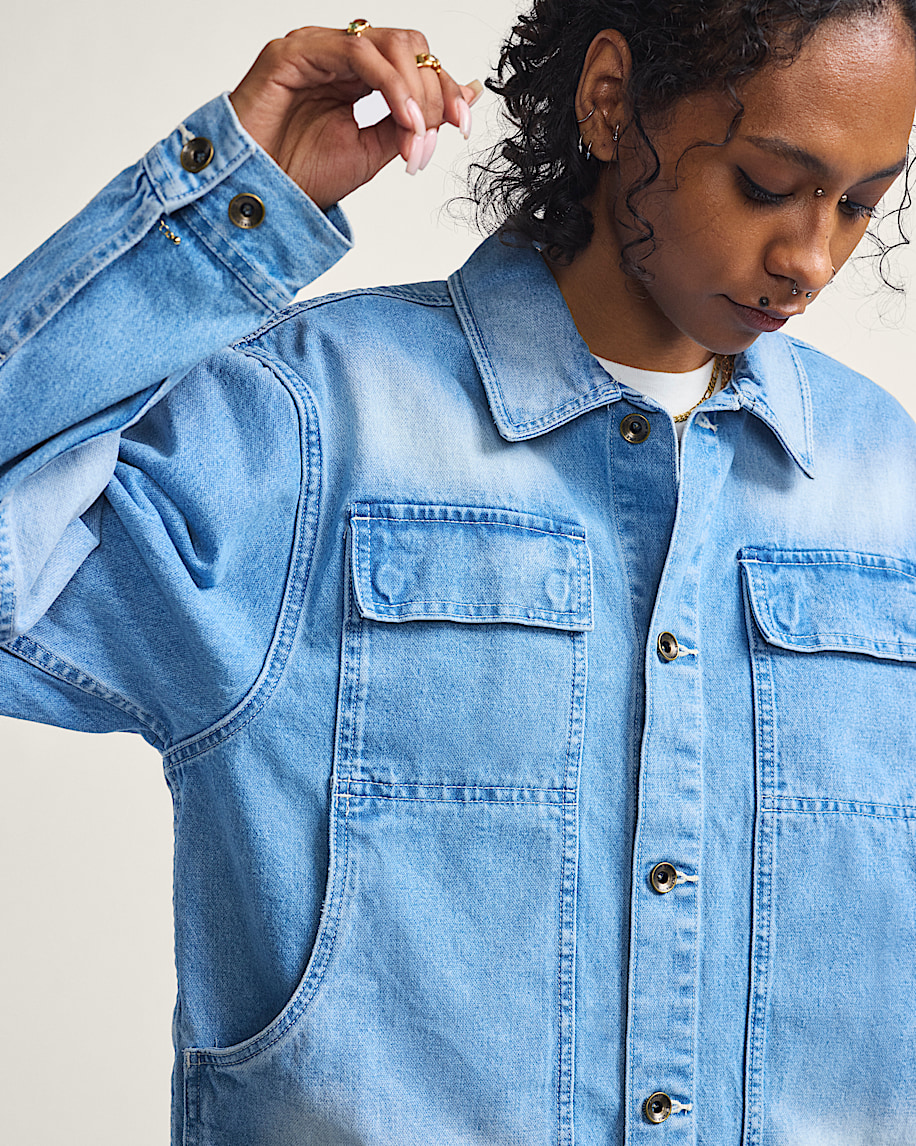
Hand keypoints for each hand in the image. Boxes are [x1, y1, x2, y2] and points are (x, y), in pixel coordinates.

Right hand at [229, 24, 481, 209]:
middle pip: (408, 45)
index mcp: (356, 77)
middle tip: (430, 137)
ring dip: (414, 91)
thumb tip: (465, 95)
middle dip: (433, 91)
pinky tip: (401, 117)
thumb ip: (413, 122)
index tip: (463, 124)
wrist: (260, 198)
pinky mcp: (292, 52)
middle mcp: (338, 56)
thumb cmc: (303, 177)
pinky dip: (389, 83)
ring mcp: (315, 48)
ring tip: (414, 134)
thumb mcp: (374, 152)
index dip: (444, 88)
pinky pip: (355, 51)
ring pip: (388, 43)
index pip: (414, 60)